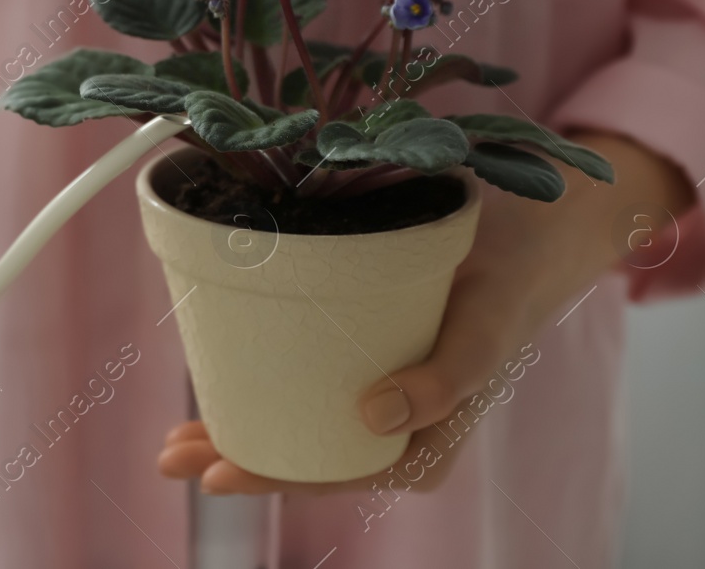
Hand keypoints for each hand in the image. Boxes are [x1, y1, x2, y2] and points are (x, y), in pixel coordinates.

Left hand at [156, 132, 693, 494]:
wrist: (533, 225)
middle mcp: (398, 420)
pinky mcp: (364, 348)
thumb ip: (450, 376)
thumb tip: (374, 416)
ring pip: (299, 421)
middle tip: (171, 452)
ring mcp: (379, 386)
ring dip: (239, 428)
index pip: (339, 472)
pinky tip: (218, 380)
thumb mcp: (487, 320)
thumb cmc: (509, 276)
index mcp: (428, 434)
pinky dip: (260, 384)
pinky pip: (305, 379)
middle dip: (237, 458)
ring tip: (177, 434)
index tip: (215, 473)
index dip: (274, 478)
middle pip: (308, 453)